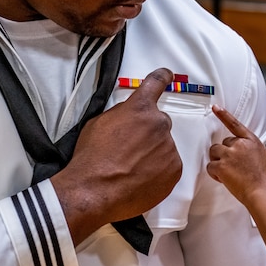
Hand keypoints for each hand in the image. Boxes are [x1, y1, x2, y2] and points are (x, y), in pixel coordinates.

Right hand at [52, 68, 181, 243]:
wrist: (95, 191)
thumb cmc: (91, 157)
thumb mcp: (98, 123)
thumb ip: (121, 113)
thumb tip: (129, 114)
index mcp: (140, 108)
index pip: (155, 83)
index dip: (162, 77)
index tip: (167, 75)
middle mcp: (159, 124)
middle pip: (159, 123)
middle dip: (148, 133)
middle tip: (130, 150)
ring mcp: (168, 147)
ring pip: (163, 146)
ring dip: (152, 153)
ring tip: (131, 168)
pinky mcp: (174, 169)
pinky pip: (169, 165)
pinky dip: (158, 171)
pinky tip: (140, 178)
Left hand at [207, 105, 265, 206]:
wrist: (263, 193)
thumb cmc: (263, 180)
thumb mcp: (261, 157)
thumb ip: (248, 150)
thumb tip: (240, 151)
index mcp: (251, 141)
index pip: (235, 124)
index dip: (224, 115)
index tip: (216, 108)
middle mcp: (240, 144)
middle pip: (222, 143)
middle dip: (224, 154)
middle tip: (232, 166)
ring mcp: (230, 154)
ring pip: (214, 152)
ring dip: (217, 161)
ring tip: (228, 172)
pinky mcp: (222, 165)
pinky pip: (210, 166)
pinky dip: (214, 173)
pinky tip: (224, 179)